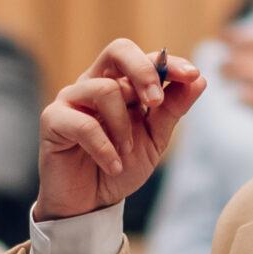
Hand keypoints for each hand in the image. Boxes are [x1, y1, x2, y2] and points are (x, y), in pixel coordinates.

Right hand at [35, 40, 204, 221]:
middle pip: (118, 50)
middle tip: (156, 102)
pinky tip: (113, 166)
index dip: (168, 63)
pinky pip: (83, 124)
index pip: (144, 58)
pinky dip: (105, 148)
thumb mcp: (154, 140)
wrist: (89, 203)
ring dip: (123, 125)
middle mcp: (95, 83)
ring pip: (104, 89)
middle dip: (143, 72)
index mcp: (121, 84)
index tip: (192, 76)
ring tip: (126, 151)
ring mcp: (72, 99)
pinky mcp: (53, 120)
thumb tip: (199, 80)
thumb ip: (172, 110)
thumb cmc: (120, 166)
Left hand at [221, 25, 252, 128]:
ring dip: (227, 73)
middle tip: (222, 64)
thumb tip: (248, 40)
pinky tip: (238, 97)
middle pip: (245, 55)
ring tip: (224, 75)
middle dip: (228, 59)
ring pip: (241, 71)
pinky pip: (246, 96)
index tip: (223, 35)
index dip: (236, 36)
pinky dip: (239, 96)